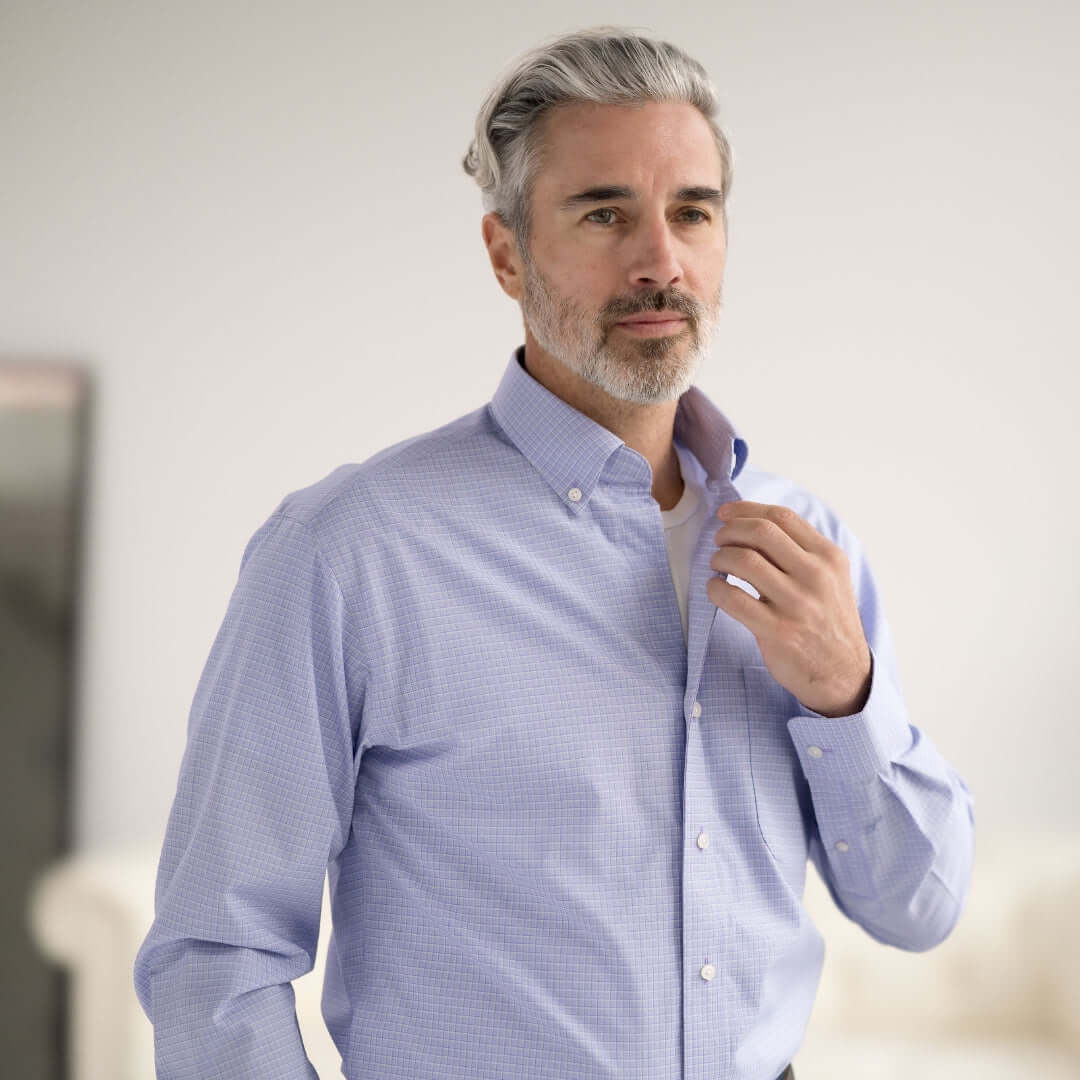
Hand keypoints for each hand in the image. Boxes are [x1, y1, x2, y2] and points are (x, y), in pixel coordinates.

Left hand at [706, 501, 871, 717]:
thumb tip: (752, 523)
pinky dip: (715, 589)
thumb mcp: (830, 578)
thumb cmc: (828, 620)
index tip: (725, 513)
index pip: (782, 517)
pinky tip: (715, 590)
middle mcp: (816, 576)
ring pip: (744, 561)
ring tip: (717, 566)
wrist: (844, 673)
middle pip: (761, 532)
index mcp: (828, 557)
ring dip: (720, 558)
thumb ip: (801, 551)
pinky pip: (733, 599)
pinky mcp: (778, 631)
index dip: (746, 510)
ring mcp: (797, 604)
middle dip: (729, 531)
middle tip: (719, 541)